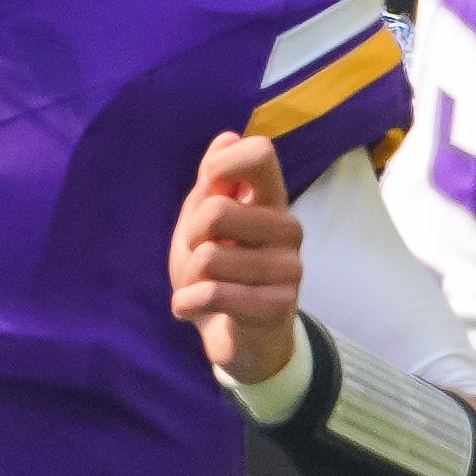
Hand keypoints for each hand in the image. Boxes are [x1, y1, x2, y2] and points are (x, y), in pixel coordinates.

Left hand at [170, 132, 303, 384]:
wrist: (240, 339)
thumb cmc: (220, 272)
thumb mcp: (204, 224)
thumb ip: (213, 183)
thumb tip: (227, 136)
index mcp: (270, 199)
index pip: (260, 153)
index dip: (220, 165)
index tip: (207, 188)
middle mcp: (287, 228)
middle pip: (216, 211)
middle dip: (189, 237)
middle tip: (197, 257)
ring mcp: (289, 267)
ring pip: (209, 258)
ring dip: (188, 278)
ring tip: (200, 287)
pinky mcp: (279, 305)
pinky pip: (213, 293)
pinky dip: (186, 303)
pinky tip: (190, 308)